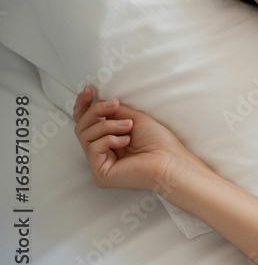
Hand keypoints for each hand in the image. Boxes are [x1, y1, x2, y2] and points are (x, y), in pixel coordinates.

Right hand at [72, 86, 206, 195]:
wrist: (169, 160)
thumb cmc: (158, 141)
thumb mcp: (133, 118)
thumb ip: (112, 112)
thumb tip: (98, 100)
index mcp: (109, 141)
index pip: (86, 123)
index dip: (83, 106)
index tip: (89, 90)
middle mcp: (101, 153)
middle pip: (81, 127)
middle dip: (95, 111)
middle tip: (114, 105)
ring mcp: (99, 164)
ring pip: (85, 135)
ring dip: (108, 125)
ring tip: (128, 126)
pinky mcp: (100, 174)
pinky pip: (93, 147)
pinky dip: (110, 139)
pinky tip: (126, 142)